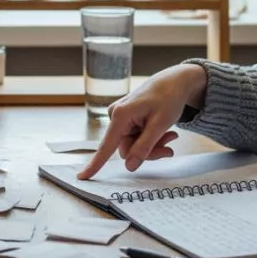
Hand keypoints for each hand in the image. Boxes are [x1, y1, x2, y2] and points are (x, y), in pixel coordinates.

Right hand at [77, 63, 207, 179]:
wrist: (174, 81)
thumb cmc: (168, 98)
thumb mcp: (160, 124)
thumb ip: (144, 147)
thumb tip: (129, 166)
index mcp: (121, 115)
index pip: (107, 146)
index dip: (95, 164)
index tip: (82, 177)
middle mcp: (115, 115)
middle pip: (127, 149)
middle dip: (149, 151)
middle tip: (170, 145)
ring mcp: (120, 117)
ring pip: (133, 145)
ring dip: (152, 145)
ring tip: (171, 136)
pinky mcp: (126, 118)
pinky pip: (135, 137)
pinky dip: (150, 138)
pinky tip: (164, 132)